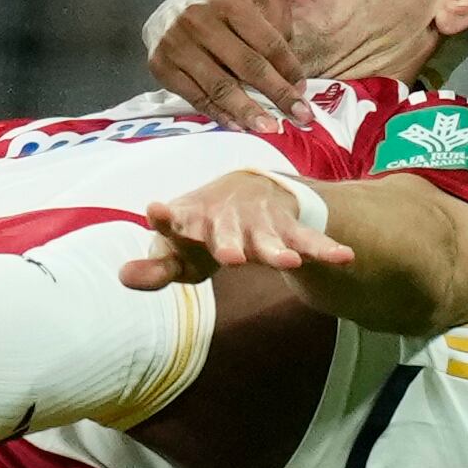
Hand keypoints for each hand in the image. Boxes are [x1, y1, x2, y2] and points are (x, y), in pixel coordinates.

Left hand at [122, 173, 354, 288]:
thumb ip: (156, 269)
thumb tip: (124, 276)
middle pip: (227, 232)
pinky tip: (344, 257)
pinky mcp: (289, 229)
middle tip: (231, 257)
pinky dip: (326, 248)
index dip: (164, 217)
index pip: (174, 219)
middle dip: (229, 243)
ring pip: (269, 237)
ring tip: (287, 262)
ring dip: (277, 248)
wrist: (251, 190)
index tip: (155, 210)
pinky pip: (309, 240)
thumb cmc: (206, 229)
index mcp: (192, 219)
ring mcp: (260, 222)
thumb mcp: (179, 252)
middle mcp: (226, 217)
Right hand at [144, 0, 301, 134]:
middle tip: (299, 116)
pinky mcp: (162, 66)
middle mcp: (201, 19)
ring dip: (248, 111)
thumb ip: (277, 26)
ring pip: (220, 86)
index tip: (303, 92)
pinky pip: (196, 98)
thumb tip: (293, 76)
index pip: (268, 41)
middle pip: (248, 65)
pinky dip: (219, 114)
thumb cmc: (220, 14)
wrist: (166, 14)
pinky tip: (238, 125)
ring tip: (269, 128)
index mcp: (230, 1)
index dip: (289, 69)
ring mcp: (178, 44)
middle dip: (277, 93)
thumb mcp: (252, 3)